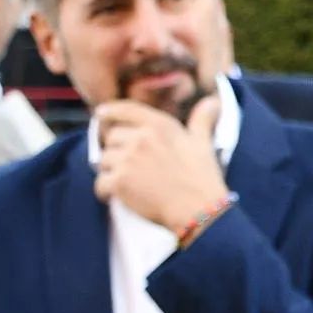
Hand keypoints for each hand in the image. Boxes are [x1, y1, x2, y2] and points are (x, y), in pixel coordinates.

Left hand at [93, 97, 230, 231]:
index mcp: (159, 125)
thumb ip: (201, 120)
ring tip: (125, 183)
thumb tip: (212, 102)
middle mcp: (140, 138)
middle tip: (127, 165)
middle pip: (111, 137)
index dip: (111, 111)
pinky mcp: (119, 182)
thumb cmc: (202, 179)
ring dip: (110, 171)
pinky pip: (100, 183)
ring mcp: (127, 160)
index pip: (127, 109)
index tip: (101, 114)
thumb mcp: (204, 143)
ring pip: (103, 160)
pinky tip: (116, 196)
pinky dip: (105, 191)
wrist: (198, 210)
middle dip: (116, 150)